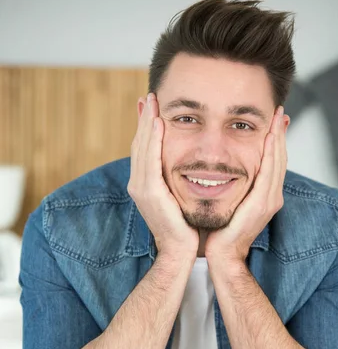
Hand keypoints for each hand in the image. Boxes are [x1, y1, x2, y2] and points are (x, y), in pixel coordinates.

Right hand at [128, 93, 198, 257]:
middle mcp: (139, 184)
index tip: (151, 108)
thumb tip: (188, 168)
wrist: (180, 252)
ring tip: (152, 101)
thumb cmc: (184, 228)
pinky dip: (153, 140)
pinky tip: (158, 123)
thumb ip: (176, 183)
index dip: (146, 128)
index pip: (144, 150)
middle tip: (148, 96)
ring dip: (146, 123)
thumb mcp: (178, 200)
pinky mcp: (150, 192)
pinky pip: (150, 159)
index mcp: (145, 185)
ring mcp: (142, 188)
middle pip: (139, 144)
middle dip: (143, 119)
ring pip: (142, 147)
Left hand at [205, 106, 287, 264]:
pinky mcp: (262, 204)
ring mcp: (269, 201)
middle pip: (279, 159)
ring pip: (277, 163)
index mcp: (265, 197)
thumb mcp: (230, 204)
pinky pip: (269, 173)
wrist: (222, 255)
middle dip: (280, 135)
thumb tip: (224, 172)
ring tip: (278, 118)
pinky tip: (269, 138)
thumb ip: (234, 188)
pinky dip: (271, 154)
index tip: (274, 121)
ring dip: (278, 139)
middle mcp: (272, 197)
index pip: (273, 163)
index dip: (275, 142)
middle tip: (280, 112)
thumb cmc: (221, 232)